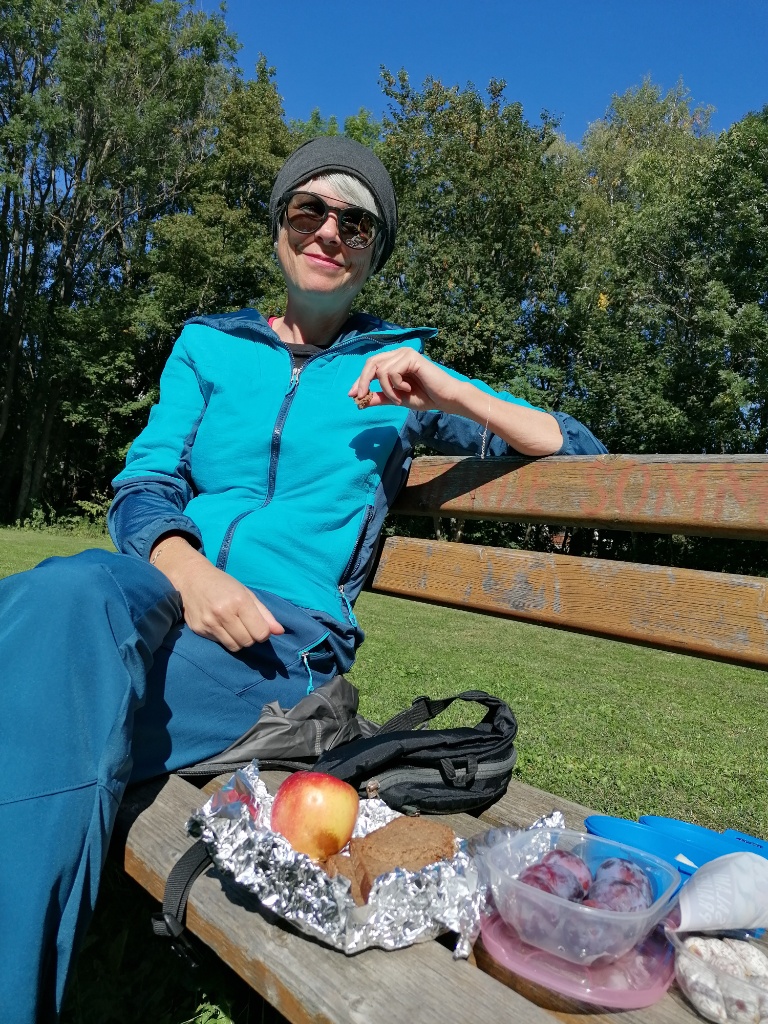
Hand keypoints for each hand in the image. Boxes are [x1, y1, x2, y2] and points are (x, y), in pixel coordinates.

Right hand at [150, 535, 283, 651]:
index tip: (259, 626)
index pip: (260, 633)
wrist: (192, 578)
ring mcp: (209, 623)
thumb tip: (280, 632)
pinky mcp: (199, 630)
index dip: (263, 633)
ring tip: (234, 626)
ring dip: (239, 640)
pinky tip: (220, 625)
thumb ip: (265, 614)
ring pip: (234, 647)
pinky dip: (224, 638)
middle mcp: (223, 613)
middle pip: (248, 642)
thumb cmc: (223, 584)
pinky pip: (219, 643)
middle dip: (251, 637)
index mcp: (239, 601)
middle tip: (246, 625)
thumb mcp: (247, 593)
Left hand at [349, 347, 562, 455]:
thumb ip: (379, 397)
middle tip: (359, 397)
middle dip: (362, 381)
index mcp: (395, 361)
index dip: (359, 380)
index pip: (371, 366)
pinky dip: (395, 385)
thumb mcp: (396, 399)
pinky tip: (407, 388)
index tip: (352, 395)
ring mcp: (405, 353)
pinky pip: (391, 372)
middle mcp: (399, 353)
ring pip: (380, 370)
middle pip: (370, 363)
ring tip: (400, 396)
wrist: (446, 399)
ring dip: (386, 389)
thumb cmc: (425, 397)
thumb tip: (359, 399)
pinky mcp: (411, 357)